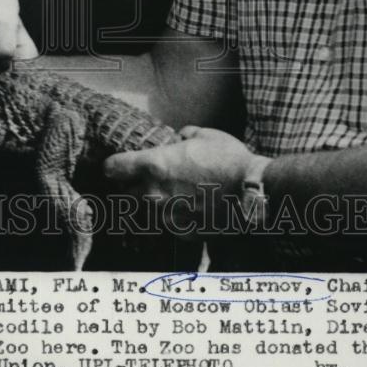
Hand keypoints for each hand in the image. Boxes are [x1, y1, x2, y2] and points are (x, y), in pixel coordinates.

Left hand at [104, 127, 261, 224]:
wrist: (253, 193)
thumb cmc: (228, 159)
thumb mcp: (204, 135)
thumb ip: (184, 135)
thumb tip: (178, 138)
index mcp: (153, 166)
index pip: (113, 169)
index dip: (113, 166)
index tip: (116, 166)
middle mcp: (153, 194)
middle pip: (124, 195)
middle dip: (129, 188)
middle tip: (141, 181)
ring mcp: (167, 216)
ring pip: (145, 213)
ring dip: (150, 206)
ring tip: (168, 197)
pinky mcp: (182, 232)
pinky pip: (168, 224)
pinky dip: (172, 217)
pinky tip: (186, 209)